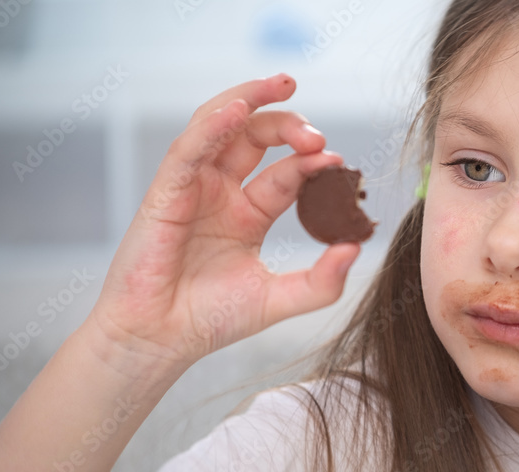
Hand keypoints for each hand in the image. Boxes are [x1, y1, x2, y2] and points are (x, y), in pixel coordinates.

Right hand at [88, 74, 359, 367]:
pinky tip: (237, 110)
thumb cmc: (211, 320)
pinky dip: (211, 125)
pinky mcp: (165, 192)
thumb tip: (357, 249)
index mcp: (249, 214)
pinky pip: (188, 148)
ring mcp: (193, 188)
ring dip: (248, 99)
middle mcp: (222, 193)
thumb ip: (322, 281)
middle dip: (288, 125)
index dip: (313, 163)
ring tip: (281, 83)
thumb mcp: (279, 299)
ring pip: (219, 125)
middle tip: (316, 135)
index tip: (338, 162)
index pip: (287, 174)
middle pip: (256, 138)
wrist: (161, 341)